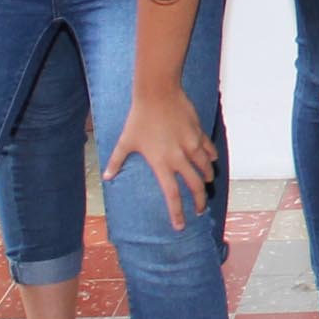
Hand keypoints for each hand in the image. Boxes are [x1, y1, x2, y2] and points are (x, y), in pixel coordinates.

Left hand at [106, 82, 218, 229]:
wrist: (158, 93)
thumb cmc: (139, 117)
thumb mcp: (125, 141)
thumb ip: (116, 161)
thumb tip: (107, 177)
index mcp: (161, 163)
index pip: (172, 195)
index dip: (176, 213)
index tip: (180, 226)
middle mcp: (179, 158)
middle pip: (195, 186)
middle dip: (199, 201)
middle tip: (199, 209)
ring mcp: (192, 145)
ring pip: (206, 169)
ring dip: (207, 180)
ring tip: (205, 184)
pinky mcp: (199, 133)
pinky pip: (209, 151)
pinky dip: (211, 159)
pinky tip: (211, 161)